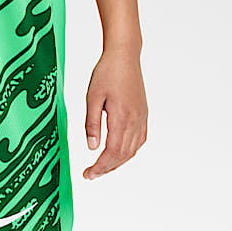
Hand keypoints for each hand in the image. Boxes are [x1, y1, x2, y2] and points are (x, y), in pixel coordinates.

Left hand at [83, 49, 147, 179]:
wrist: (125, 55)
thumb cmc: (107, 72)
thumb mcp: (92, 97)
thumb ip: (92, 124)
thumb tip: (92, 148)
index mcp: (121, 117)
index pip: (112, 152)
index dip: (100, 167)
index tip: (88, 174)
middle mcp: (135, 120)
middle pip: (122, 155)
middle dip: (106, 169)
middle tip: (90, 175)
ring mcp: (141, 118)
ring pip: (132, 150)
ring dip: (117, 163)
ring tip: (102, 168)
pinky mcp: (143, 114)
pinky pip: (139, 140)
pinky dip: (129, 152)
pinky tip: (119, 154)